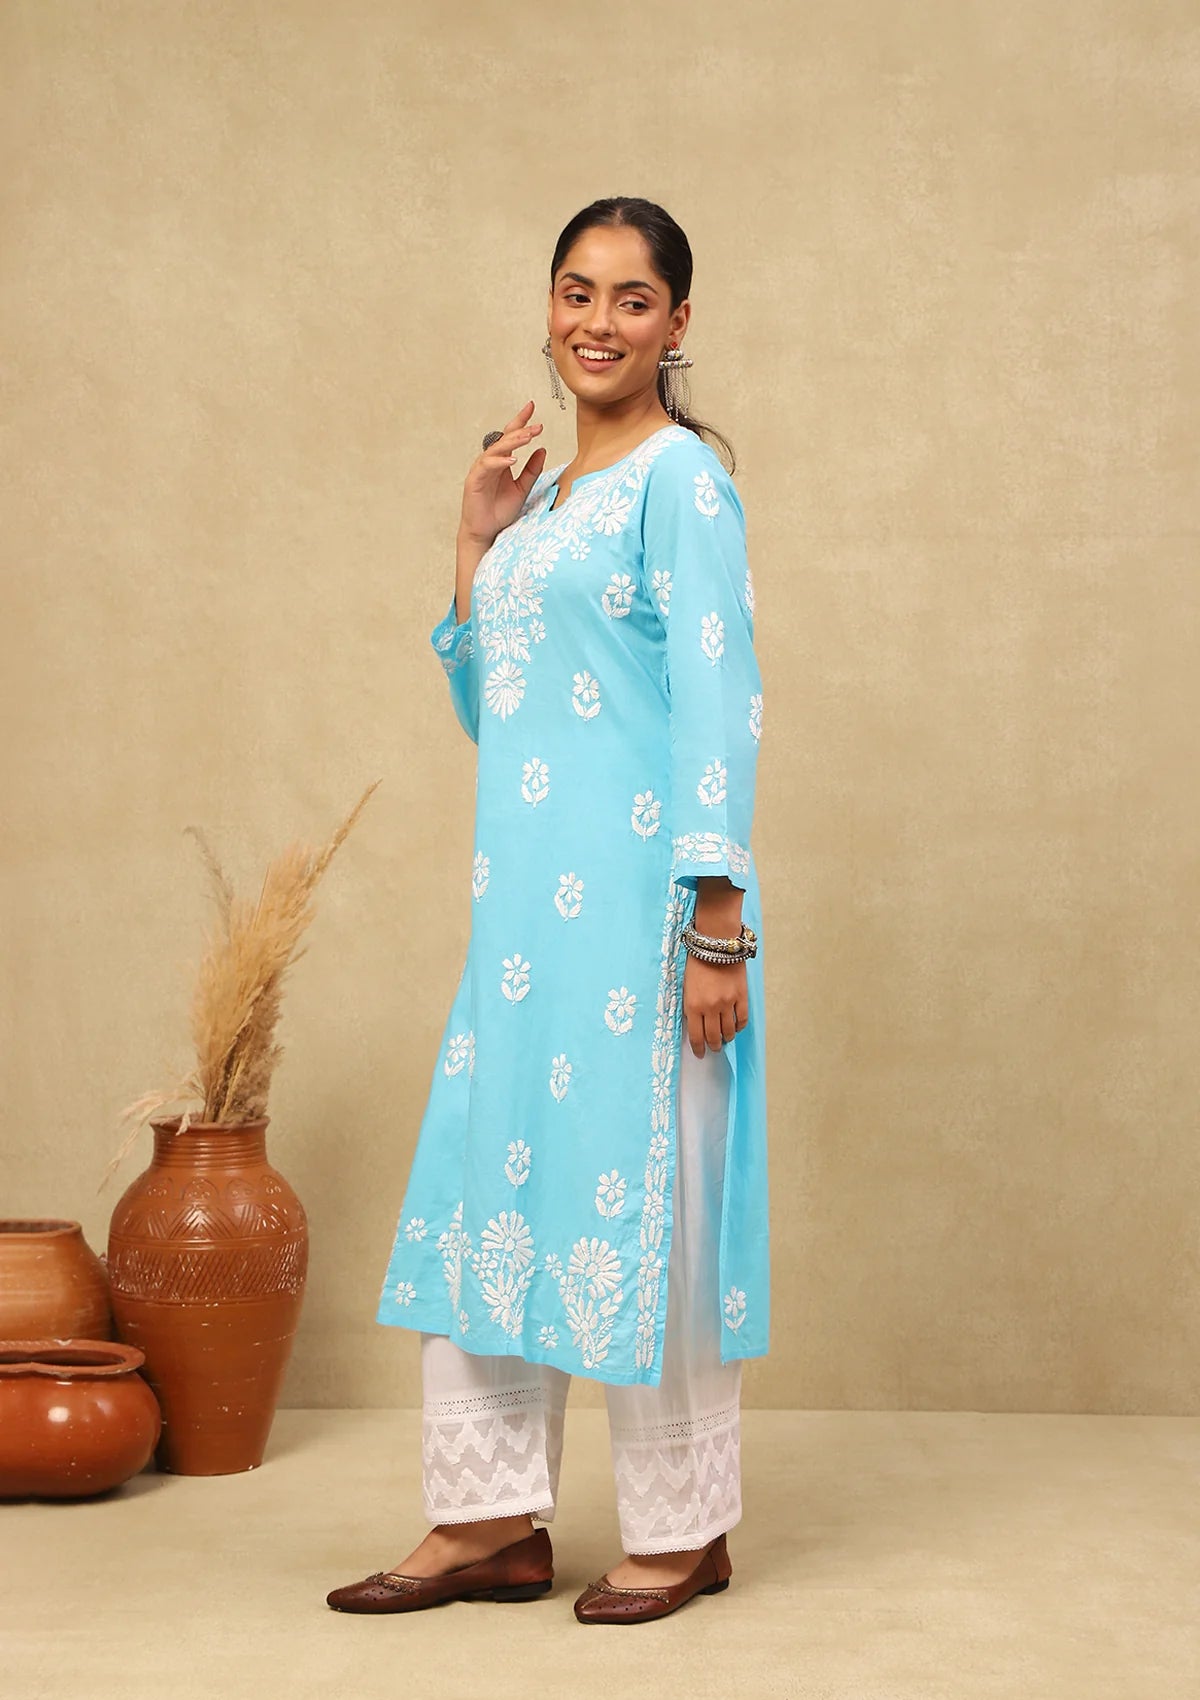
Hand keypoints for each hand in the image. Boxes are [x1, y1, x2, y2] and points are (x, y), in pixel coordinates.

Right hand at [459, 401, 547, 548]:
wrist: (485, 532)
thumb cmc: (500, 511)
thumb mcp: (523, 488)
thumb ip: (532, 470)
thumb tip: (543, 450)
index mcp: (502, 462)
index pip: (511, 436)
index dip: (520, 421)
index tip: (532, 406)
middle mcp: (490, 462)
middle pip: (504, 439)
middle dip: (521, 430)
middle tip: (537, 426)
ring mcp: (481, 470)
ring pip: (496, 449)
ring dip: (512, 442)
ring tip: (528, 437)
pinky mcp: (474, 480)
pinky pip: (487, 466)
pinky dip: (499, 461)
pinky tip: (512, 459)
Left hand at [683, 953, 748, 1056]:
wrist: (716, 944)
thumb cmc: (697, 964)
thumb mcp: (686, 987)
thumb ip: (691, 1007)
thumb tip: (696, 1024)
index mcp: (693, 1006)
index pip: (696, 1036)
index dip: (699, 1048)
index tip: (700, 1054)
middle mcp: (710, 1008)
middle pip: (714, 1037)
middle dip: (714, 1046)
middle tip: (714, 1048)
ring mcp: (727, 1003)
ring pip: (729, 1031)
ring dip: (727, 1038)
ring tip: (725, 1038)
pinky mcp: (741, 997)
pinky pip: (742, 1019)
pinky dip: (739, 1027)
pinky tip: (735, 1027)